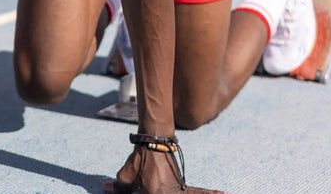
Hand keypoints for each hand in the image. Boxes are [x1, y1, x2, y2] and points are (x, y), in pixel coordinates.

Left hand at [103, 147, 223, 193]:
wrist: (154, 140)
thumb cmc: (140, 158)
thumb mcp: (127, 173)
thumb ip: (119, 186)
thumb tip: (106, 187)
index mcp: (153, 193)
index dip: (141, 193)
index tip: (154, 190)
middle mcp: (166, 193)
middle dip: (196, 193)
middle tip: (215, 193)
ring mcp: (175, 188)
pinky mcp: (180, 183)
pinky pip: (195, 192)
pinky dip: (208, 193)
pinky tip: (224, 193)